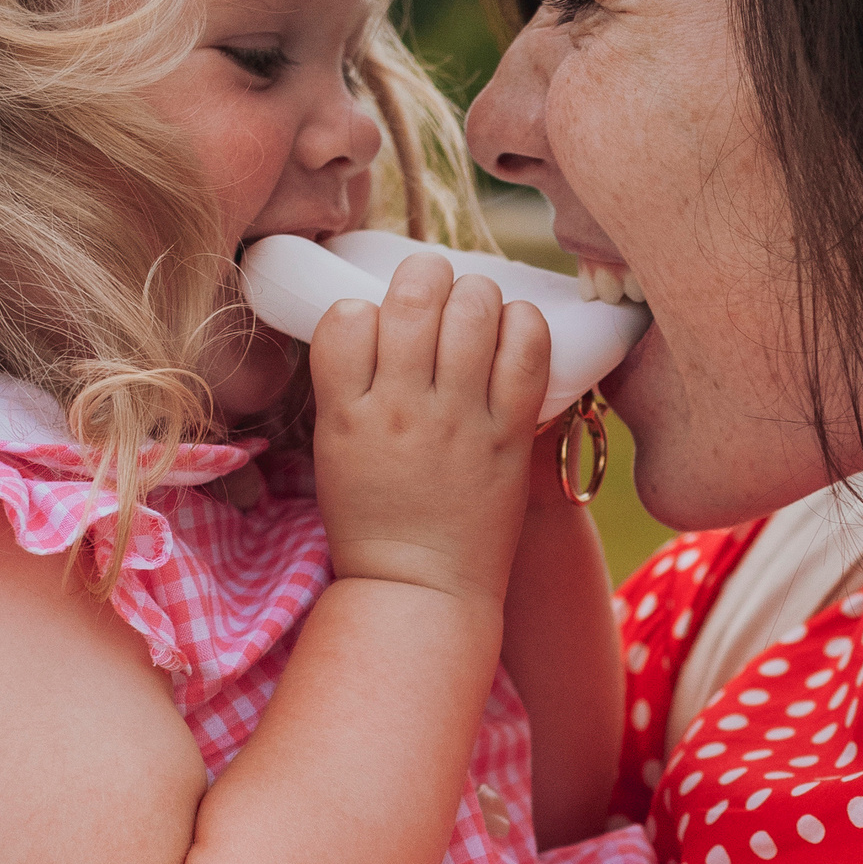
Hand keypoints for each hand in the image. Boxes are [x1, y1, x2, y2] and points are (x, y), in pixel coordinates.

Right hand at [308, 252, 551, 606]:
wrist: (420, 587)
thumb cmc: (374, 519)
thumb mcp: (335, 449)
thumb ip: (350, 387)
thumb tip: (375, 322)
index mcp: (347, 414)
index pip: (347, 317)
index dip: (365, 306)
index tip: (379, 319)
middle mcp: (402, 409)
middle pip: (414, 298)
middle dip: (426, 275)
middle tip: (434, 288)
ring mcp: (459, 419)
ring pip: (472, 311)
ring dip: (475, 293)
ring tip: (475, 306)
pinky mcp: (509, 434)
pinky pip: (527, 352)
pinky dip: (523, 324)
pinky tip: (514, 329)